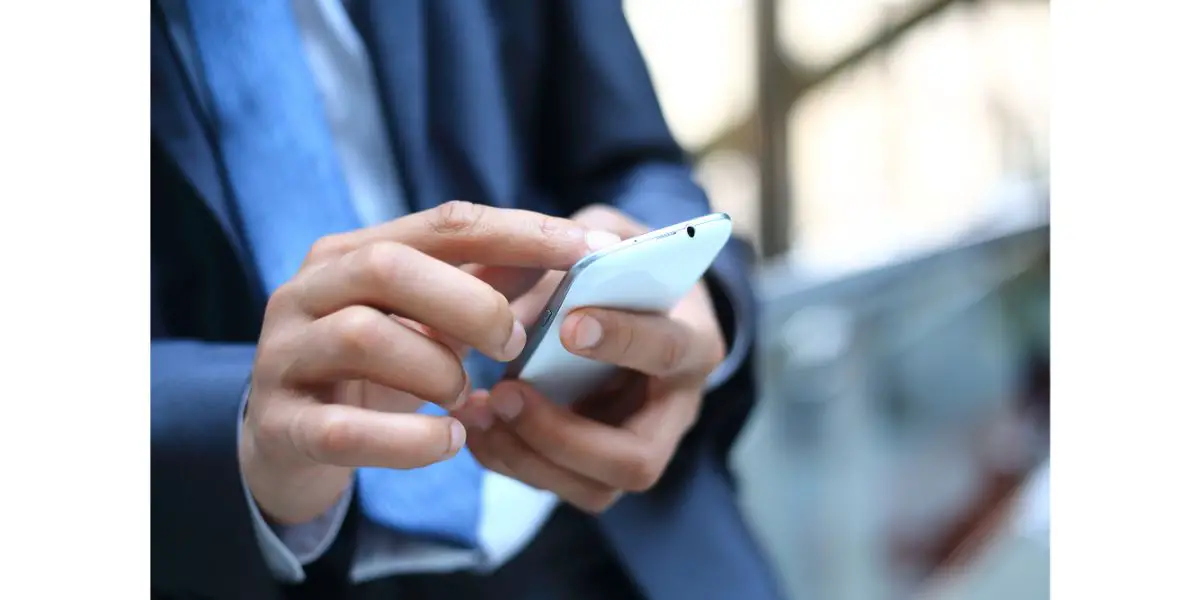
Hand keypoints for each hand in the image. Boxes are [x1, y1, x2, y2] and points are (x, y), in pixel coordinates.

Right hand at [240, 202, 617, 523]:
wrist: (286, 444)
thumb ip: (481, 283)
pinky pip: (343, 430)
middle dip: (471, 304)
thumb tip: (569, 250)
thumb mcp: (423, 320)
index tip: (589, 249)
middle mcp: (307, 292)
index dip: (520, 232)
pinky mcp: (280, 425)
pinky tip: (448, 441)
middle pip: (389, 266)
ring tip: (466, 397)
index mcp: (350, 253)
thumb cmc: (372, 370)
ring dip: (437, 370)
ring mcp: (285, 356)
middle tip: (513, 345)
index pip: (443, 223)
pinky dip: (408, 440)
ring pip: (362, 337)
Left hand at [456, 206, 726, 512]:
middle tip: (504, 392)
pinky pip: (557, 485)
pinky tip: (473, 423)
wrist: (628, 298)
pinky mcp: (598, 466)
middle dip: (563, 434)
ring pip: (594, 489)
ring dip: (525, 456)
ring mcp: (638, 446)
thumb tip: (536, 266)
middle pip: (637, 459)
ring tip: (476, 410)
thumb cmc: (619, 264)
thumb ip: (580, 244)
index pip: (668, 351)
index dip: (623, 341)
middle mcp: (676, 409)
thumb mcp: (606, 235)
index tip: (568, 325)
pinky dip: (508, 459)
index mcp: (694, 341)